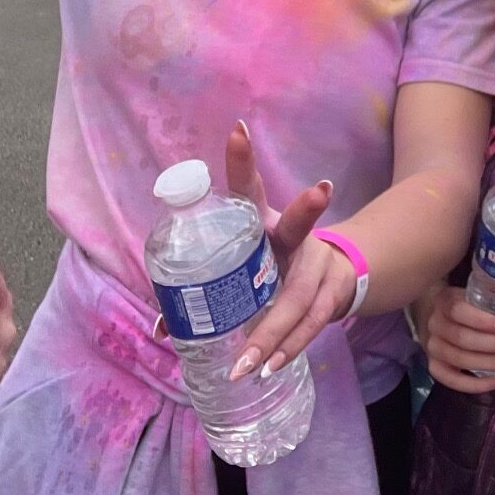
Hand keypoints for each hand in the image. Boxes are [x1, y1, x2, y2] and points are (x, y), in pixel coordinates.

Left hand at [215, 122, 343, 382]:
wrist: (333, 275)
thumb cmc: (269, 265)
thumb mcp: (241, 264)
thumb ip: (201, 289)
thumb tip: (161, 327)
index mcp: (262, 221)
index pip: (250, 186)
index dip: (243, 158)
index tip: (237, 128)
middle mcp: (294, 237)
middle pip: (299, 224)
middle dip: (308, 207)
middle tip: (321, 189)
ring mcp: (317, 264)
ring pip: (300, 295)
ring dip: (274, 332)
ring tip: (248, 363)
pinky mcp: (330, 293)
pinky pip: (312, 323)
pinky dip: (290, 347)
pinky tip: (270, 366)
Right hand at [418, 285, 494, 394]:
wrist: (444, 317)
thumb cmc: (468, 304)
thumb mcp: (476, 294)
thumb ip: (493, 295)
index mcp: (444, 301)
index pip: (457, 310)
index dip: (481, 320)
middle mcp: (434, 324)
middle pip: (462, 338)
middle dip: (494, 345)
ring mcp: (432, 347)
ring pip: (459, 359)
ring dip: (489, 364)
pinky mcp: (435, 367)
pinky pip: (451, 380)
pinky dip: (475, 385)